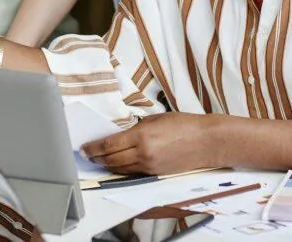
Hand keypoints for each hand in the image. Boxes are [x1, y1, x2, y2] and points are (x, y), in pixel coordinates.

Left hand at [81, 113, 218, 175]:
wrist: (207, 141)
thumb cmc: (184, 125)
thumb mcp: (156, 119)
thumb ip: (137, 127)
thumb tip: (122, 133)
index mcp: (141, 136)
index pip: (109, 145)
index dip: (93, 148)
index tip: (84, 147)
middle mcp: (143, 153)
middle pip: (111, 160)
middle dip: (97, 158)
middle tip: (87, 155)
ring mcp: (149, 166)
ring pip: (121, 169)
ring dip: (107, 166)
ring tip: (99, 161)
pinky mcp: (156, 173)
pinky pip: (133, 173)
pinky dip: (122, 169)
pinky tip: (117, 165)